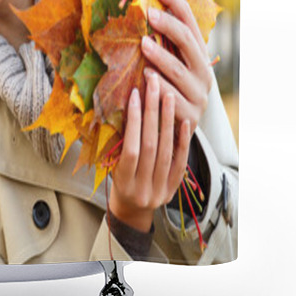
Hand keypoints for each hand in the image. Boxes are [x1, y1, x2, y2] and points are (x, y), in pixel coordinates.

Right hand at [108, 70, 190, 231]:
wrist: (131, 210)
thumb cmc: (117, 181)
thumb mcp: (112, 165)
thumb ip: (119, 144)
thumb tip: (122, 106)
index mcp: (123, 182)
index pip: (131, 148)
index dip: (133, 120)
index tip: (134, 94)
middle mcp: (143, 188)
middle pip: (151, 146)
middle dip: (152, 112)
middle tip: (153, 86)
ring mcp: (160, 191)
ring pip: (166, 151)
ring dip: (168, 121)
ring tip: (168, 96)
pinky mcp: (172, 189)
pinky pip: (180, 163)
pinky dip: (182, 141)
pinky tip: (184, 121)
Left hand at [141, 0, 214, 133]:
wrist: (180, 129)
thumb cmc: (169, 87)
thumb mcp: (170, 62)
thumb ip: (162, 39)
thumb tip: (142, 4)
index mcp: (200, 54)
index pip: (190, 21)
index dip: (175, 1)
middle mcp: (204, 72)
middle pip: (189, 43)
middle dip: (169, 26)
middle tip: (149, 13)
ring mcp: (199, 95)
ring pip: (179, 71)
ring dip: (161, 56)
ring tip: (143, 44)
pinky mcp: (190, 116)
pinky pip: (172, 99)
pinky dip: (159, 87)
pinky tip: (146, 77)